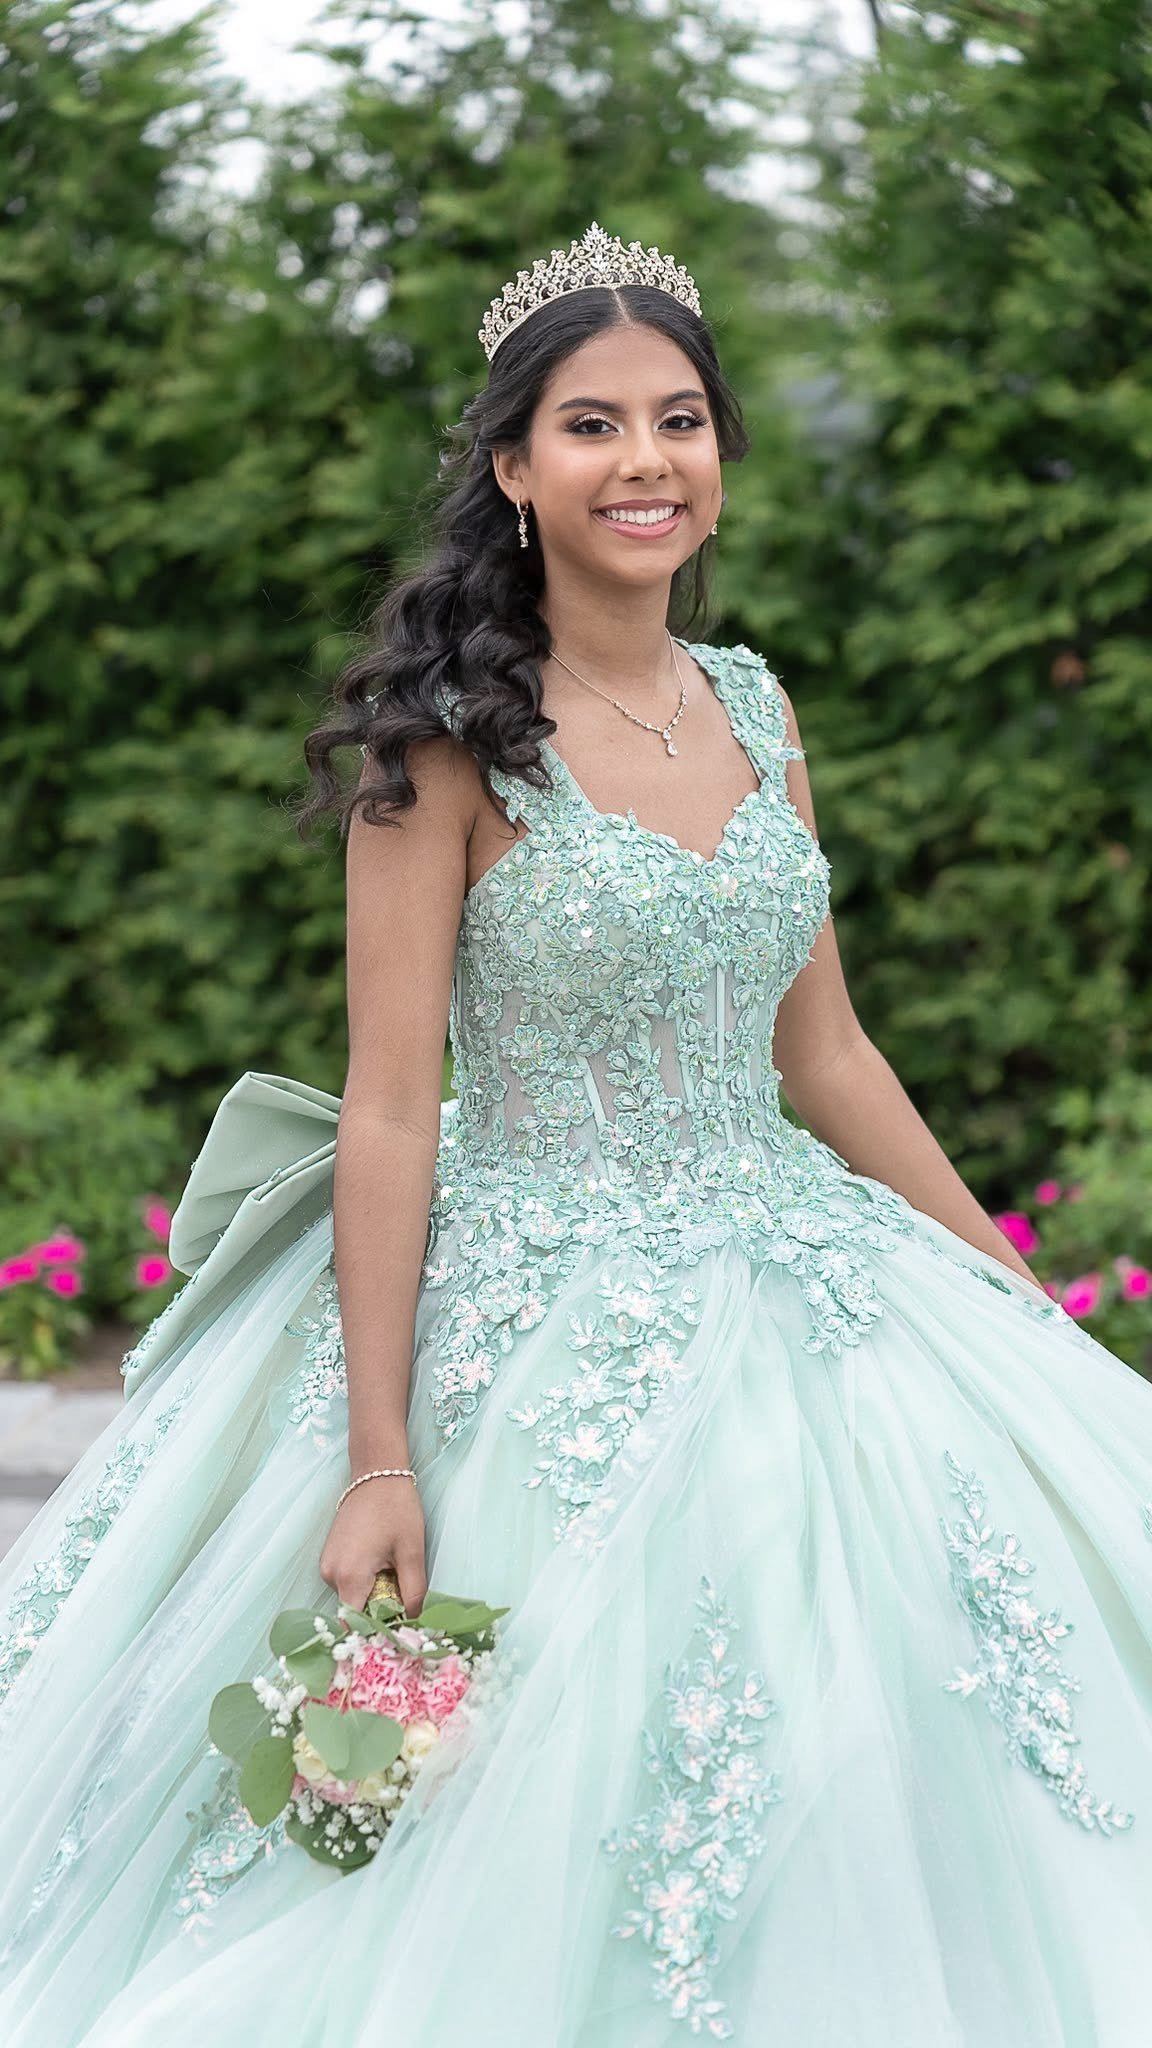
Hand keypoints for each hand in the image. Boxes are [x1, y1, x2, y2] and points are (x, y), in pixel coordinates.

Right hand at [319, 1477, 427, 1618]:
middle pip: (355, 1611)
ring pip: (351, 1596)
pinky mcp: (329, 1556)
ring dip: (372, 1595)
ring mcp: (326, 1564)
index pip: (357, 1625)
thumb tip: (416, 1623)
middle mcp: (330, 1574)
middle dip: (379, 1611)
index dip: (377, 1631)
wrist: (376, 1473)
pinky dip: (364, 1581)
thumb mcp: (411, 1552)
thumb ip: (414, 1593)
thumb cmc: (396, 1509)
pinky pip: (346, 1581)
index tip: (399, 1629)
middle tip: (405, 1598)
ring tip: (394, 1575)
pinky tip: (381, 1564)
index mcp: (350, 1576)